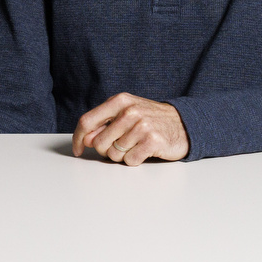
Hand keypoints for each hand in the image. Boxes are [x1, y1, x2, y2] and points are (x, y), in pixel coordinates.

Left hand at [72, 92, 188, 165]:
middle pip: (99, 143)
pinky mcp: (152, 141)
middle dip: (106, 149)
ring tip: (136, 145)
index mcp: (120, 101)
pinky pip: (130, 160)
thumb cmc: (150, 120)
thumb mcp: (126, 114)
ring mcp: (142, 125)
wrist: (184, 124)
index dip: (78, 138)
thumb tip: (87, 140)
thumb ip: (104, 124)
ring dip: (122, 155)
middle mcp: (129, 111)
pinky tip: (144, 151)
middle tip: (121, 144)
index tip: (77, 150)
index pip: (87, 121)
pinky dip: (135, 160)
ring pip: (114, 154)